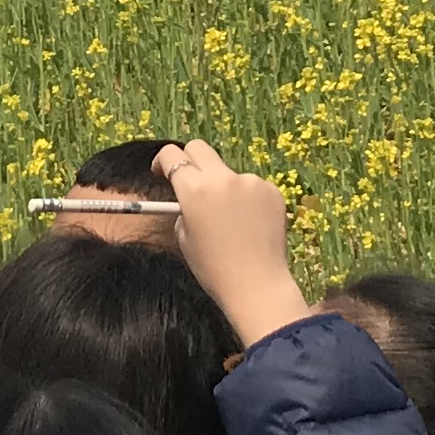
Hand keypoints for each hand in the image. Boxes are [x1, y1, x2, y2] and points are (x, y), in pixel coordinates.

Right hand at [154, 136, 307, 346]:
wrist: (257, 285)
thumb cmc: (214, 269)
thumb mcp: (185, 239)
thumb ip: (184, 210)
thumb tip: (190, 198)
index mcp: (194, 190)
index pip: (172, 156)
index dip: (162, 161)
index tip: (162, 171)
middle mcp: (222, 178)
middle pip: (199, 149)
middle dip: (190, 161)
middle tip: (190, 182)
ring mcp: (251, 182)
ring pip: (228, 172)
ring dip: (222, 186)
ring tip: (228, 220)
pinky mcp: (272, 190)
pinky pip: (251, 187)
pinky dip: (246, 199)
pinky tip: (250, 225)